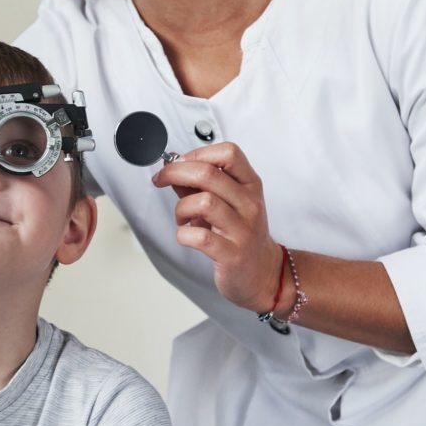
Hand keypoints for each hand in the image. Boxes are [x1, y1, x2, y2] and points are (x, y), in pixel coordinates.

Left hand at [151, 141, 282, 312]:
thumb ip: (202, 185)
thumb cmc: (242, 234)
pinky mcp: (232, 254)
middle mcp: (249, 204)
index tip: (179, 162)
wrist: (263, 272)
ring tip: (182, 218)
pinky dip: (183, 234)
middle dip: (175, 173)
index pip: (229, 153)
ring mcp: (242, 229)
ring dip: (181, 207)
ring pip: (203, 202)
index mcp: (250, 185)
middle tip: (161, 180)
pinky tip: (186, 235)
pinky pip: (199, 237)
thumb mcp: (229, 203)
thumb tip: (172, 169)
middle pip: (208, 173)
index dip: (197, 153)